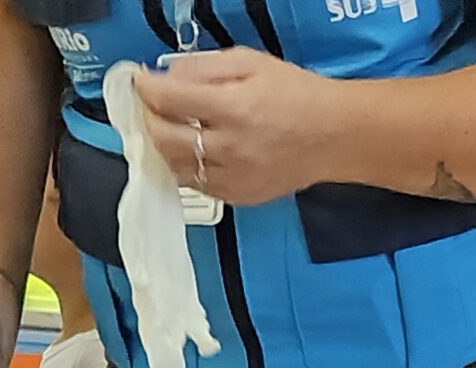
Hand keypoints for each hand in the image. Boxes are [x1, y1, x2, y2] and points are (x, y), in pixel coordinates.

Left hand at [131, 51, 342, 207]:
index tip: (141, 82)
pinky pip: (198, 185)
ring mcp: (235, 177)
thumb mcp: (251, 63)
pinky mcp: (241, 196)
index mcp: (233, 108)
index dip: (146, 88)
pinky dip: (188, 168)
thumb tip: (168, 76)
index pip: (169, 99)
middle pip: (164, 137)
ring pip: (176, 166)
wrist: (335, 136)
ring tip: (171, 130)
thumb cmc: (299, 96)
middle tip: (151, 107)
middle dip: (149, 118)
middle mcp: (230, 147)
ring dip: (165, 146)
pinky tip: (194, 153)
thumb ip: (205, 67)